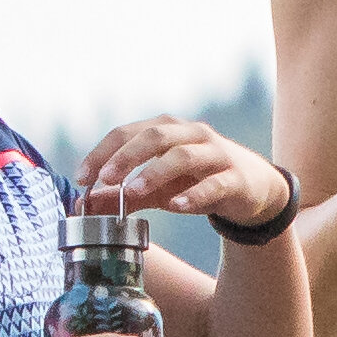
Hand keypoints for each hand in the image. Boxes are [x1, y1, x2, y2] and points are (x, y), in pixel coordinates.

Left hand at [77, 117, 291, 235]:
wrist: (253, 189)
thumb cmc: (198, 182)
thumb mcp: (157, 188)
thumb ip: (124, 194)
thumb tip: (86, 205)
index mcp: (166, 130)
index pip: (127, 133)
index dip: (102, 153)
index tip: (82, 177)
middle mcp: (190, 135)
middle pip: (154, 136)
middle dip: (126, 157)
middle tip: (105, 179)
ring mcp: (215, 154)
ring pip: (183, 156)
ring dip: (156, 172)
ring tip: (135, 190)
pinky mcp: (235, 178)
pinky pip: (214, 183)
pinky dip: (194, 194)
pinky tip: (177, 206)